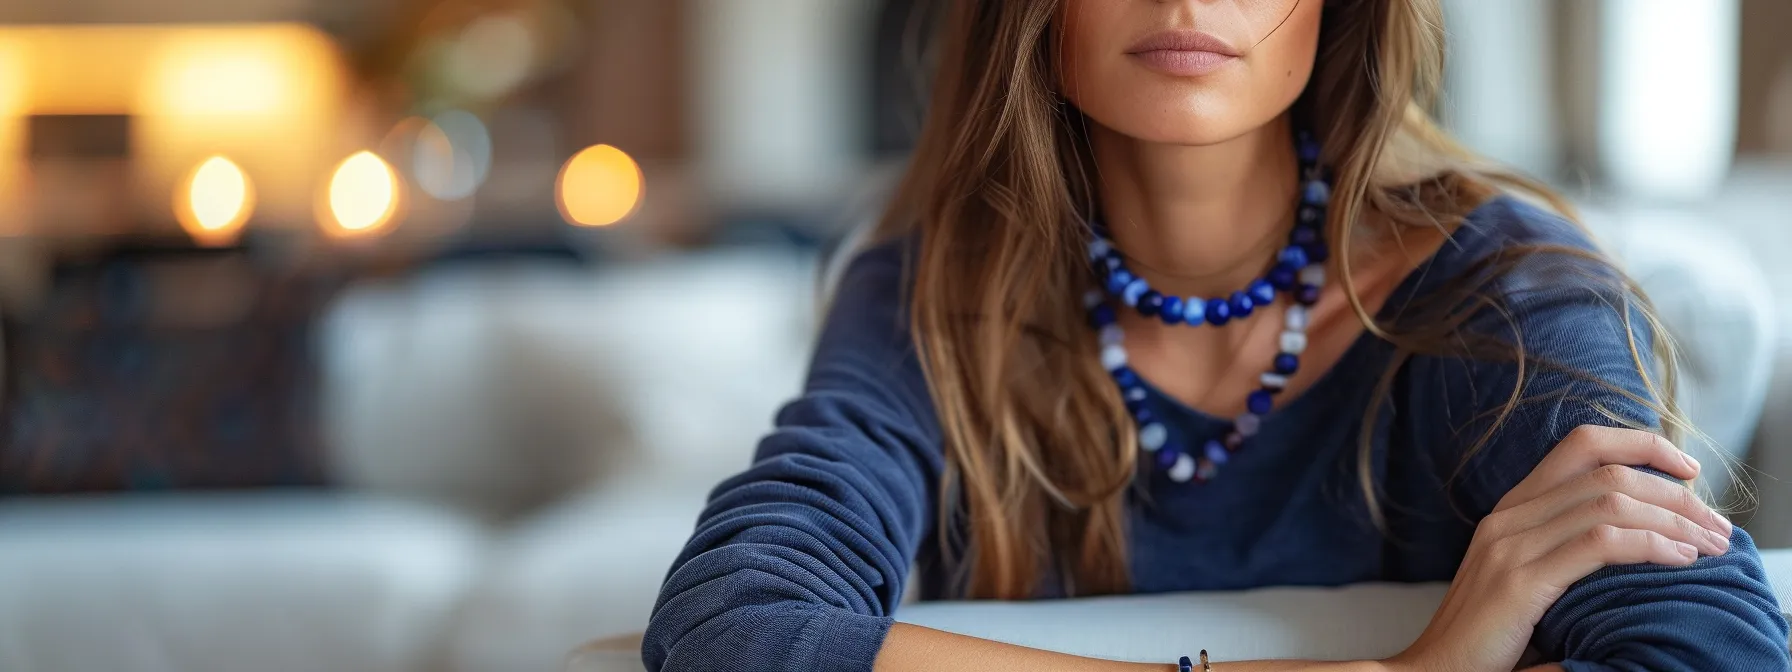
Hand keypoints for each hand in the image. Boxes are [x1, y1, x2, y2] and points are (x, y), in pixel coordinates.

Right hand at [1384, 426, 1730, 671]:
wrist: (1435, 671)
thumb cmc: (1489, 636)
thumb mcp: (1528, 578)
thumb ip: (1565, 548)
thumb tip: (1641, 535)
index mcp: (1511, 509)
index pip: (1581, 445)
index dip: (1641, 445)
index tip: (1689, 471)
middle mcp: (1509, 516)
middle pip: (1607, 470)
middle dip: (1675, 492)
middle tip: (1717, 524)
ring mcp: (1510, 545)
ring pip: (1609, 501)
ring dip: (1673, 520)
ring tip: (1709, 545)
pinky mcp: (1519, 581)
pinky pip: (1599, 544)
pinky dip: (1650, 545)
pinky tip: (1678, 561)